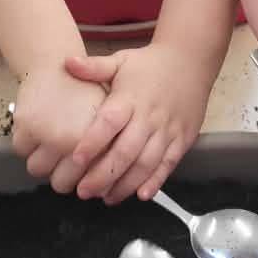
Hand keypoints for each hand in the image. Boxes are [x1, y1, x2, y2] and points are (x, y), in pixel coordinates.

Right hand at [12, 62, 106, 194]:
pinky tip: (35, 130)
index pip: (90, 182)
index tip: (82, 177)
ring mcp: (47, 134)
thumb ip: (106, 153)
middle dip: (61, 176)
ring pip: (37, 169)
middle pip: (61, 183)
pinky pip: (20, 150)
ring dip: (41, 161)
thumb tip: (106, 191)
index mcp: (99, 140)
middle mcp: (73, 140)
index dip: (85, 183)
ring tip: (48, 147)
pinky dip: (25, 143)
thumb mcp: (106, 120)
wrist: (57, 62)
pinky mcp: (26, 126)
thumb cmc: (85, 93)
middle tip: (62, 163)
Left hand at [63, 42, 213, 202]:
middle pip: (126, 151)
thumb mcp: (122, 60)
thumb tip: (66, 62)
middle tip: (83, 191)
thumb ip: (94, 67)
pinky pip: (168, 165)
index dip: (92, 143)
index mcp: (130, 98)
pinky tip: (141, 195)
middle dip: (103, 174)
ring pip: (146, 163)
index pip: (109, 123)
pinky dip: (156, 181)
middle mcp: (149, 117)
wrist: (191, 61)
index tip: (75, 161)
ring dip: (126, 184)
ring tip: (106, 197)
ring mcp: (167, 130)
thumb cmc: (151, 64)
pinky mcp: (182, 139)